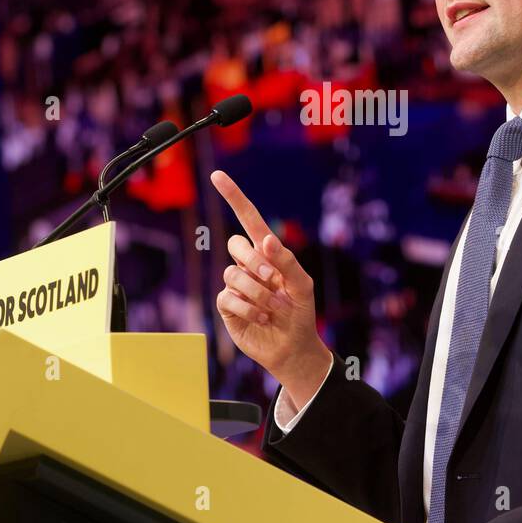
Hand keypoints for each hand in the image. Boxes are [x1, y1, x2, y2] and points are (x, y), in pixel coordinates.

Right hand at [210, 170, 330, 404]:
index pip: (248, 219)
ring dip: (258, 293)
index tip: (218, 176)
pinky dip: (249, 309)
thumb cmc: (300, 312)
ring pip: (232, 274)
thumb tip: (264, 239)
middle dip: (257, 262)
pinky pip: (228, 297)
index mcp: (267, 253)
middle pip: (235, 245)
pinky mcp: (227, 306)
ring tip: (273, 309)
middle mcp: (248, 265)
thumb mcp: (302, 284)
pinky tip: (262, 318)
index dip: (234, 197)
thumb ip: (286, 260)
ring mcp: (235, 285)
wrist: (293, 346)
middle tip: (274, 282)